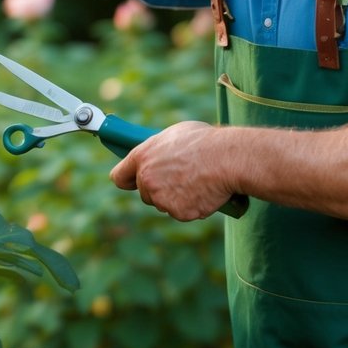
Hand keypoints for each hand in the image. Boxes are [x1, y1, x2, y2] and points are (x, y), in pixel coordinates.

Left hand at [110, 121, 236, 220]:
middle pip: (145, 193)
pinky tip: (203, 191)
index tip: (131, 182)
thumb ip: (159, 150)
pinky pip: (182, 212)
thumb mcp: (175, 135)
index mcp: (142, 157)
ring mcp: (161, 198)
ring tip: (196, 181)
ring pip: (164, 204)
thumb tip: (159, 155)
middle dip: (158, 189)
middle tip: (179, 178)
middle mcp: (147, 179)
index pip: (119, 176)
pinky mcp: (178, 212)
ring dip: (175, 198)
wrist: (227, 159)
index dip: (127, 180)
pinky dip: (192, 206)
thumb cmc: (205, 141)